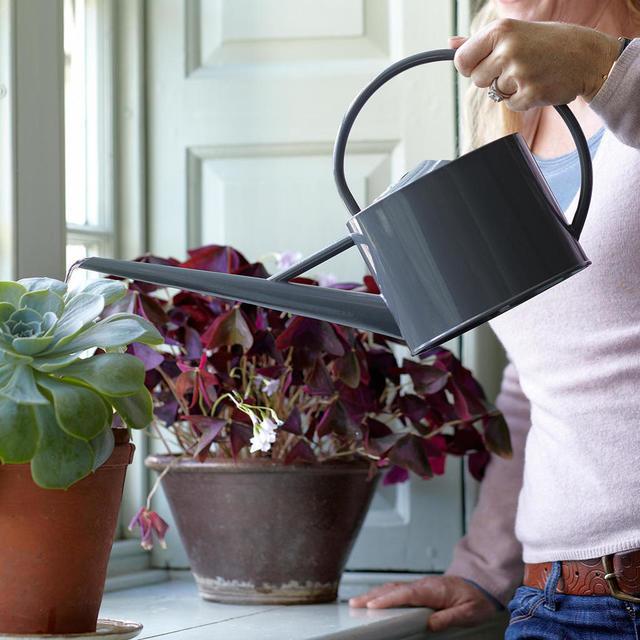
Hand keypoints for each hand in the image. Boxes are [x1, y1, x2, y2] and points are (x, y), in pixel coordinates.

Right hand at [348, 575, 497, 632]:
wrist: (480, 583)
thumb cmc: (475, 598)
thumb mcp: (468, 612)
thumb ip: (449, 618)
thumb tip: (430, 624)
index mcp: (434, 590)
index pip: (406, 594)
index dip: (388, 600)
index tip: (373, 606)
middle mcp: (423, 585)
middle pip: (393, 589)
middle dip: (372, 596)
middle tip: (354, 603)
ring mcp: (420, 585)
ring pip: (392, 587)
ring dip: (374, 593)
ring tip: (357, 601)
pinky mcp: (419, 588)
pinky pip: (397, 589)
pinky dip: (382, 592)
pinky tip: (375, 598)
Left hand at [449, 19, 619, 109]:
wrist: (587, 57)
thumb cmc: (549, 43)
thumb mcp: (515, 32)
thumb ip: (480, 41)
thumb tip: (451, 44)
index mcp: (501, 30)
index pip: (461, 60)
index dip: (469, 67)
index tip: (482, 64)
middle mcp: (507, 49)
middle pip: (476, 80)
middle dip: (491, 78)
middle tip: (515, 66)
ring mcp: (518, 73)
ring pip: (493, 93)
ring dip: (508, 88)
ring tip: (530, 73)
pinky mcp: (529, 93)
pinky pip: (510, 105)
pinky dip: (521, 99)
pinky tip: (538, 84)